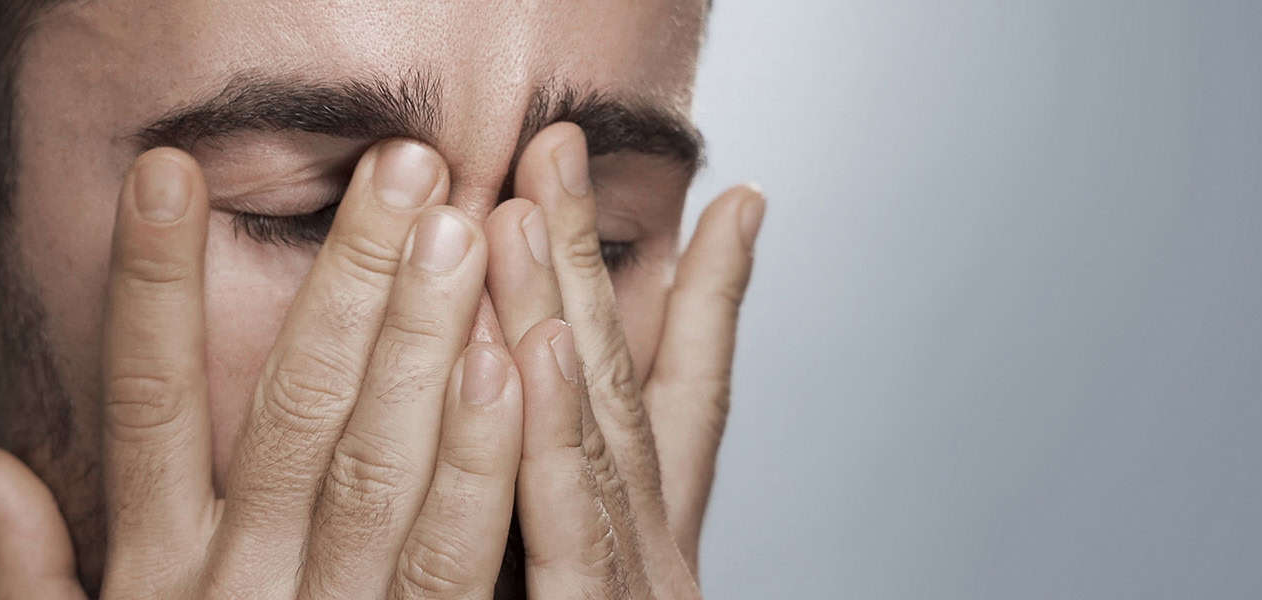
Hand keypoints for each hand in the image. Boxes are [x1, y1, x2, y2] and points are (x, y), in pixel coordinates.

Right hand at [0, 140, 527, 598]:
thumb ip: (36, 585)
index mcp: (152, 583)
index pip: (143, 410)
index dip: (151, 291)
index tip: (164, 176)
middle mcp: (234, 597)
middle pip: (287, 414)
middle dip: (345, 284)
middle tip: (398, 171)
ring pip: (375, 470)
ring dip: (421, 346)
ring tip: (457, 234)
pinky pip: (450, 559)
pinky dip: (482, 461)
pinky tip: (508, 369)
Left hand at [483, 123, 763, 597]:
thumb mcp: (574, 587)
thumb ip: (564, 524)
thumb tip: (545, 383)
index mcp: (649, 551)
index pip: (688, 407)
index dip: (710, 297)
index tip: (736, 201)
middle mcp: (650, 560)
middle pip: (623, 389)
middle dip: (587, 260)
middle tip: (555, 146)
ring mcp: (627, 590)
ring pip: (595, 435)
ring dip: (558, 312)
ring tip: (525, 209)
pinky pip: (566, 531)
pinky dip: (552, 437)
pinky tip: (534, 350)